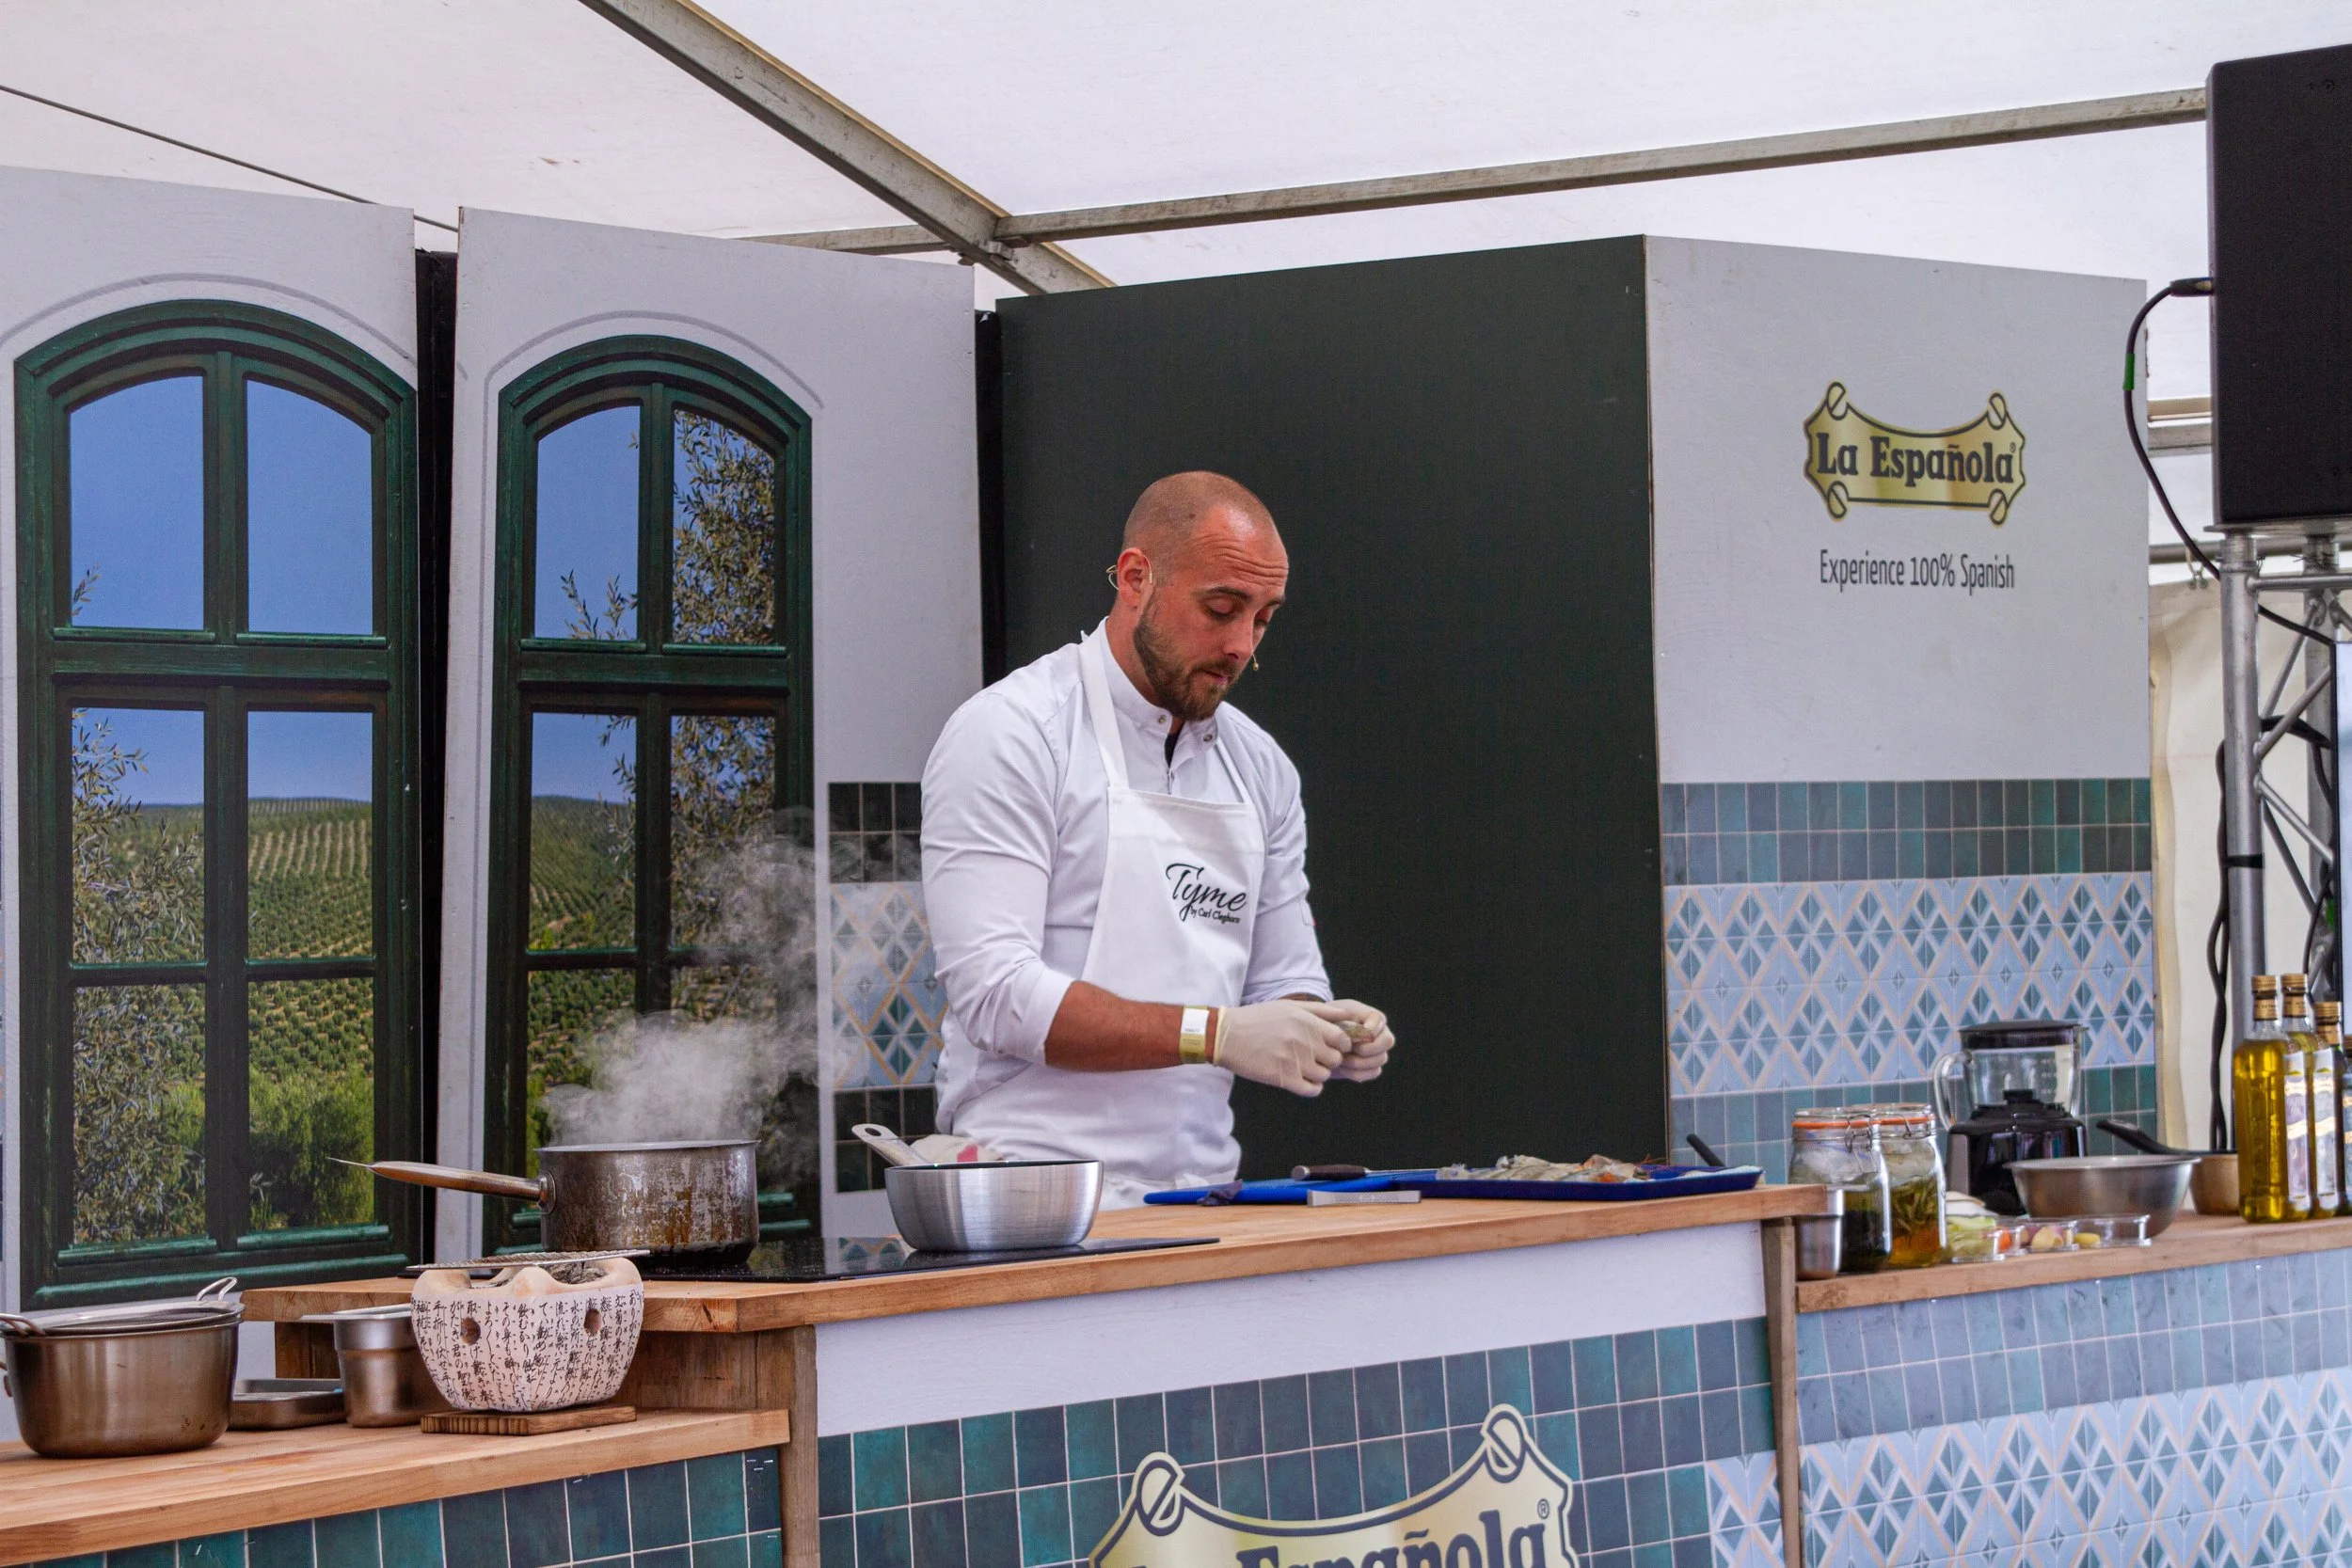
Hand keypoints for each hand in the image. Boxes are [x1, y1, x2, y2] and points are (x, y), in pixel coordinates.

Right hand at [1213, 1001, 1347, 1095]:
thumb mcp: (1290, 1007)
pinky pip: (1312, 1090)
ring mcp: (1294, 1061)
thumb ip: (1321, 1010)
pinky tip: (1301, 1079)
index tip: (1332, 1045)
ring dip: (1318, 1074)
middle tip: (1316, 1057)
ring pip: (1324, 1076)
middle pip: (1336, 1059)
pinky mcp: (1283, 1078)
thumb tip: (1348, 1015)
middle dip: (1329, 1059)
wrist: (1227, 1035)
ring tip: (1305, 1067)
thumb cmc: (1259, 1018)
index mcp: (1307, 1022)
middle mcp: (1304, 1041)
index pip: (1343, 1039)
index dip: (1341, 1044)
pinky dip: (1311, 1087)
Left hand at [1307, 1000, 1393, 1080]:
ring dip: (1359, 1062)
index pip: (1379, 1020)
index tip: (1349, 1036)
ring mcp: (1377, 1050)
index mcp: (1370, 1016)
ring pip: (1381, 1058)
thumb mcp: (1328, 1017)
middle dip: (1367, 1048)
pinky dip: (1358, 1072)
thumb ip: (1343, 1020)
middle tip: (1348, 1050)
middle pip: (1388, 1041)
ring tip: (1340, 1059)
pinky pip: (1374, 1072)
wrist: (1316, 1041)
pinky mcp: (1371, 1066)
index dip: (1366, 1030)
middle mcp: (1379, 1032)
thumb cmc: (1322, 1023)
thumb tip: (1361, 1031)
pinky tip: (1342, 1069)